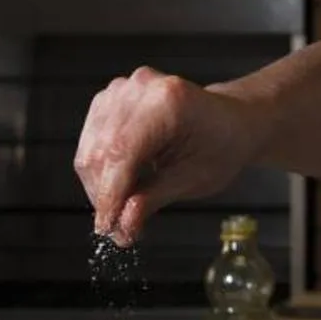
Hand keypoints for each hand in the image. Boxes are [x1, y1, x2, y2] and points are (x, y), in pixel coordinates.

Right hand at [75, 68, 257, 243]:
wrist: (230, 122)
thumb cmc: (221, 146)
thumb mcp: (195, 179)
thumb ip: (153, 200)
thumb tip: (122, 224)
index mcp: (168, 101)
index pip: (121, 151)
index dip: (110, 195)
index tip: (108, 228)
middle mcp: (140, 88)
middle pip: (101, 151)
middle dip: (105, 196)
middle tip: (120, 230)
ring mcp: (122, 90)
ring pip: (90, 150)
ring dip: (100, 187)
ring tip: (123, 211)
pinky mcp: (110, 99)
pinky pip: (91, 142)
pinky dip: (101, 171)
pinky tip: (122, 186)